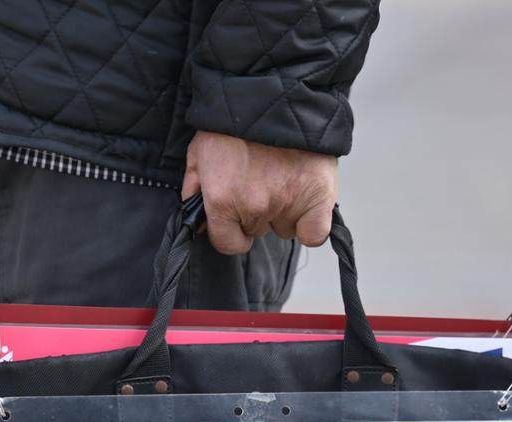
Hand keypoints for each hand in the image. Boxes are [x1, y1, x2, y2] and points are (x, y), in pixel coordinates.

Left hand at [181, 132, 338, 253]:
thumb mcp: (199, 150)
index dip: (231, 232)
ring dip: (284, 212)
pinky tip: (306, 207)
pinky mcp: (318, 196)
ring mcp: (288, 202)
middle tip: (261, 179)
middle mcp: (254, 206)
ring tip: (283, 178)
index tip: (236, 218)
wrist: (275, 88)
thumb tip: (197, 220)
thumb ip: (194, 188)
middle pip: (257, 231)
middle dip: (257, 212)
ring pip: (284, 228)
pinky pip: (314, 234)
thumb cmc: (233, 120)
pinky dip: (311, 226)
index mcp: (222, 200)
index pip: (228, 244)